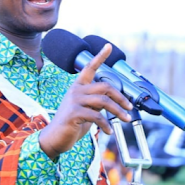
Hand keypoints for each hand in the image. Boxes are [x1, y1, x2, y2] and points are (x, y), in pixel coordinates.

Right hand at [39, 44, 132, 158]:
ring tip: (125, 120)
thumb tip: (115, 103)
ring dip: (118, 111)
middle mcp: (76, 90)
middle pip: (105, 87)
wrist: (55, 138)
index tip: (108, 46)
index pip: (89, 67)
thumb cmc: (71, 124)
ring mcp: (74, 101)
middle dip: (121, 98)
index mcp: (78, 87)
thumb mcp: (86, 109)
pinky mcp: (74, 113)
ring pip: (104, 101)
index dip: (100, 56)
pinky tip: (108, 132)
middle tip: (129, 108)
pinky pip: (97, 116)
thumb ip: (97, 103)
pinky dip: (106, 125)